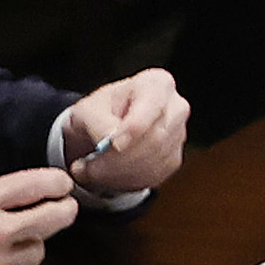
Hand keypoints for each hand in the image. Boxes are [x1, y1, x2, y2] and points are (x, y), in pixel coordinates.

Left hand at [60, 67, 190, 197]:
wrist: (103, 128)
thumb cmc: (100, 111)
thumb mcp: (88, 109)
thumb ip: (98, 121)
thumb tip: (109, 139)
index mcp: (156, 84)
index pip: (152, 108)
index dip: (133, 129)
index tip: (113, 144)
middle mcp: (175, 107)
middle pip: (154, 139)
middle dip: (117, 159)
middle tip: (87, 167)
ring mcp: (178, 134)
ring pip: (152, 162)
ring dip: (116, 173)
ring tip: (91, 170)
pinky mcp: (173, 159)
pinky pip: (153, 176)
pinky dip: (125, 181)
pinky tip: (108, 173)